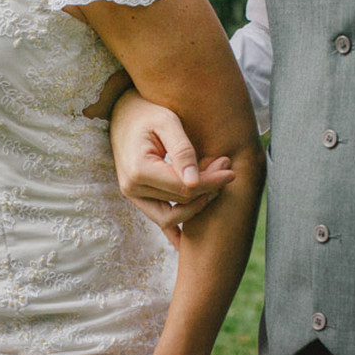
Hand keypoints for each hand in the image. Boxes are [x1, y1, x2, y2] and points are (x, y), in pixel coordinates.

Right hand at [109, 90, 235, 245]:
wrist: (123, 112)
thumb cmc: (148, 112)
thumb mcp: (168, 122)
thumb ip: (182, 151)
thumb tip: (195, 183)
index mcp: (139, 170)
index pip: (184, 189)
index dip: (212, 183)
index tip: (231, 171)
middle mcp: (132, 188)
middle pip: (181, 202)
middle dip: (208, 190)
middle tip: (227, 169)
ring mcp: (134, 196)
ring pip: (172, 217)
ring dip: (197, 206)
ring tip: (215, 184)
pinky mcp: (139, 198)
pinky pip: (159, 221)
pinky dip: (176, 231)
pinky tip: (192, 242)